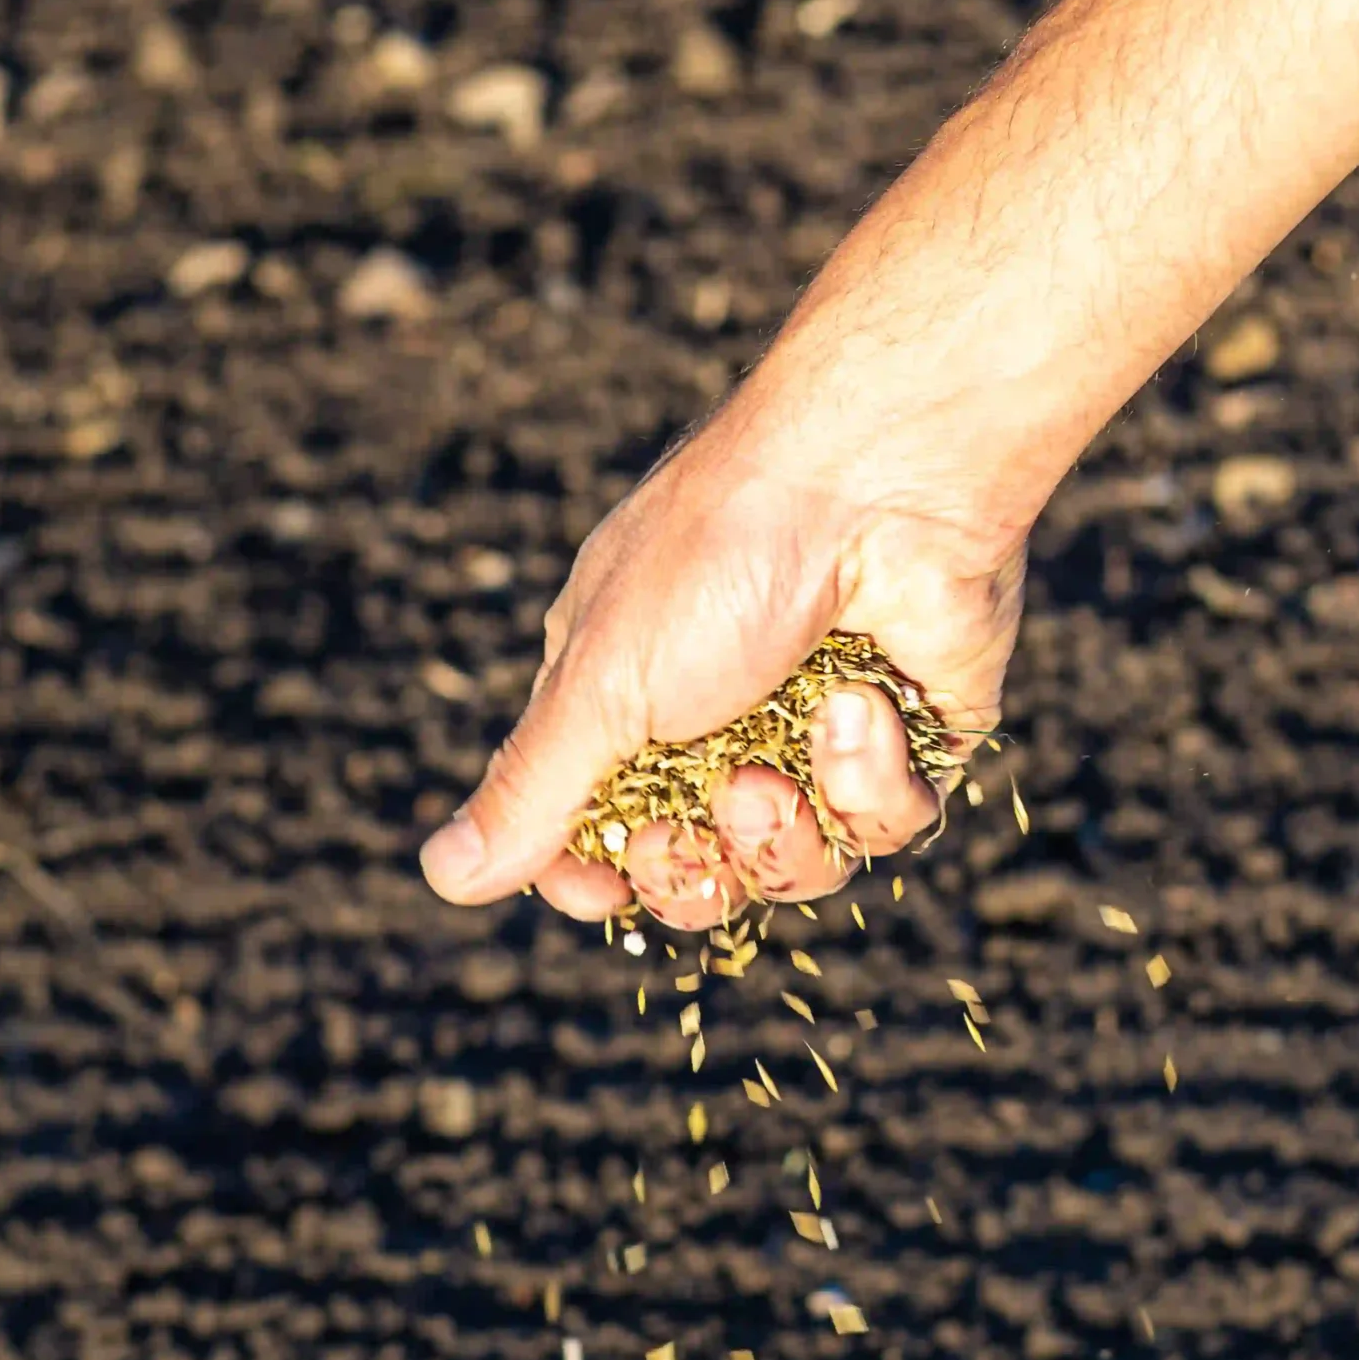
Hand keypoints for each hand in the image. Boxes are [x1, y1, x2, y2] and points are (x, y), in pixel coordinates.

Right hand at [418, 353, 1030, 931]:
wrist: (888, 470)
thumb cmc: (724, 552)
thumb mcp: (600, 681)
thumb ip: (532, 790)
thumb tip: (445, 875)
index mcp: (627, 702)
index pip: (599, 840)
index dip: (599, 882)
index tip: (600, 888)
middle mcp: (722, 726)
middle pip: (701, 876)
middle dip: (694, 870)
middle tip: (696, 820)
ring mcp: (821, 735)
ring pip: (797, 869)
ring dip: (782, 833)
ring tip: (778, 765)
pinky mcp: (914, 737)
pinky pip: (888, 826)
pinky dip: (869, 780)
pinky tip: (862, 704)